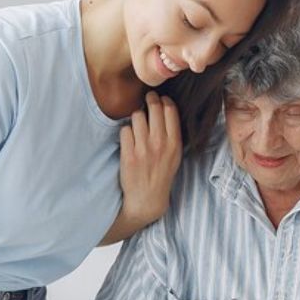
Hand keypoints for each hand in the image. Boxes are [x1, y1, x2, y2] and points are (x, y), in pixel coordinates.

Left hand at [118, 92, 181, 224]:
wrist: (148, 199)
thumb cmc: (162, 174)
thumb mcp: (175, 155)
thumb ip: (172, 133)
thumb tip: (165, 107)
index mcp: (174, 143)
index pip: (170, 109)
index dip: (164, 100)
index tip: (160, 99)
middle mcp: (160, 144)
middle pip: (154, 108)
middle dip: (149, 100)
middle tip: (147, 99)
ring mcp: (143, 150)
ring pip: (137, 116)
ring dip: (136, 117)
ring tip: (137, 125)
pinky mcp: (128, 155)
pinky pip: (124, 130)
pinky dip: (126, 132)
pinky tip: (129, 139)